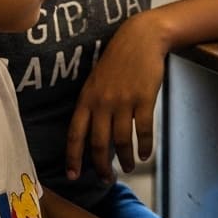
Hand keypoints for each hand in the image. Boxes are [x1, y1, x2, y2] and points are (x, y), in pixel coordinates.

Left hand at [64, 12, 169, 179]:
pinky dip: (144, 147)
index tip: (73, 175)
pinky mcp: (144, 99)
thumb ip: (92, 104)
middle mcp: (102, 102)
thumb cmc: (118, 59)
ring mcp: (124, 101)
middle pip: (99, 144)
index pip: (75, 134)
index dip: (73, 157)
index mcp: (87, 98)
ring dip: (125, 159)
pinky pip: (143, 131)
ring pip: (121, 141)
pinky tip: (145, 154)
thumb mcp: (96, 80)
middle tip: (106, 180)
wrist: (141, 38)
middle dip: (101, 167)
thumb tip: (91, 134)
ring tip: (128, 167)